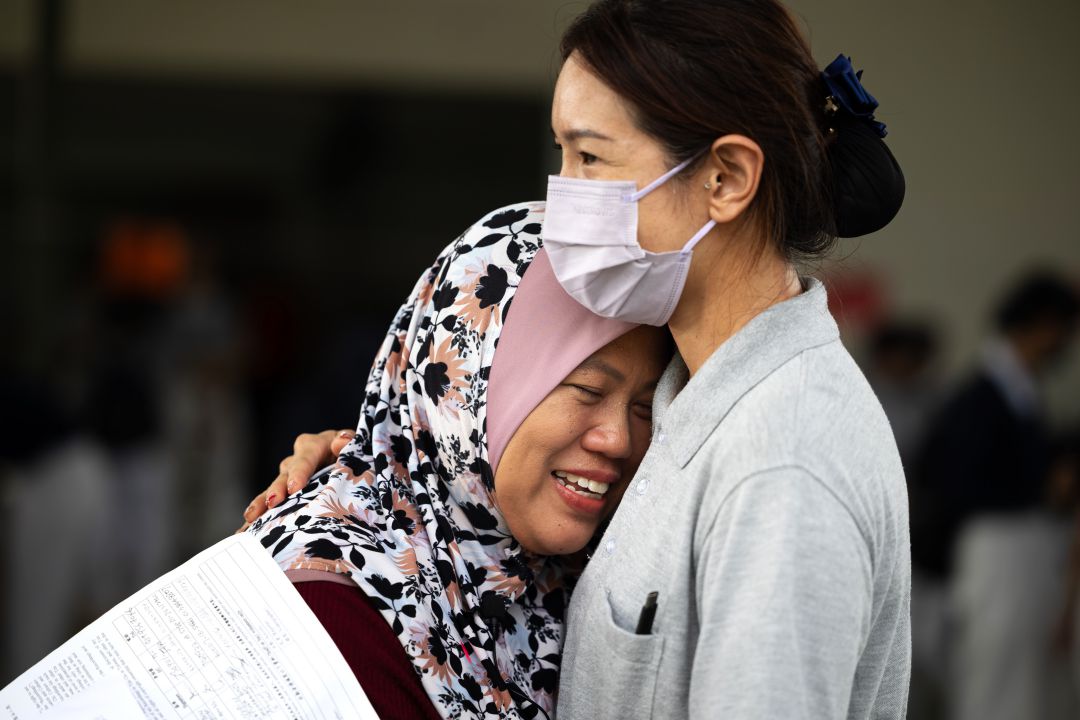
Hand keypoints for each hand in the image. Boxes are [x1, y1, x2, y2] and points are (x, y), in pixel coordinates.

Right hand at [236, 429, 354, 531]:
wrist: (347, 462)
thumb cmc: (352, 454)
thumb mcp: (354, 446)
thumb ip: (348, 443)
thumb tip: (341, 441)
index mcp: (313, 445)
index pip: (306, 456)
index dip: (300, 471)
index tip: (295, 487)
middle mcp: (296, 460)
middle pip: (285, 473)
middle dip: (278, 488)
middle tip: (273, 502)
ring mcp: (287, 478)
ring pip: (273, 489)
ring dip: (262, 503)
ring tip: (252, 518)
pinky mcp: (284, 494)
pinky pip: (269, 505)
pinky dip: (260, 517)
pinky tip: (247, 531)